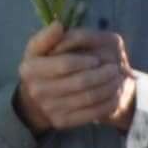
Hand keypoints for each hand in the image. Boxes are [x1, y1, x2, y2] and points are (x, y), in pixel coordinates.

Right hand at [13, 25, 131, 133]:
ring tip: (118, 79)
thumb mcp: (38, 49)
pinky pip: (91, 113)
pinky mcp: (62, 122)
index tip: (97, 58)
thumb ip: (48, 36)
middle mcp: (37, 91)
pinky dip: (107, 103)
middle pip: (80, 82)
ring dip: (108, 87)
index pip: (65, 64)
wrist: (34, 102)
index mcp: (30, 69)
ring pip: (89, 98)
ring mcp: (50, 109)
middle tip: (115, 68)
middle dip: (102, 74)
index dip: (85, 60)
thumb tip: (58, 25)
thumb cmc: (41, 67)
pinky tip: (115, 94)